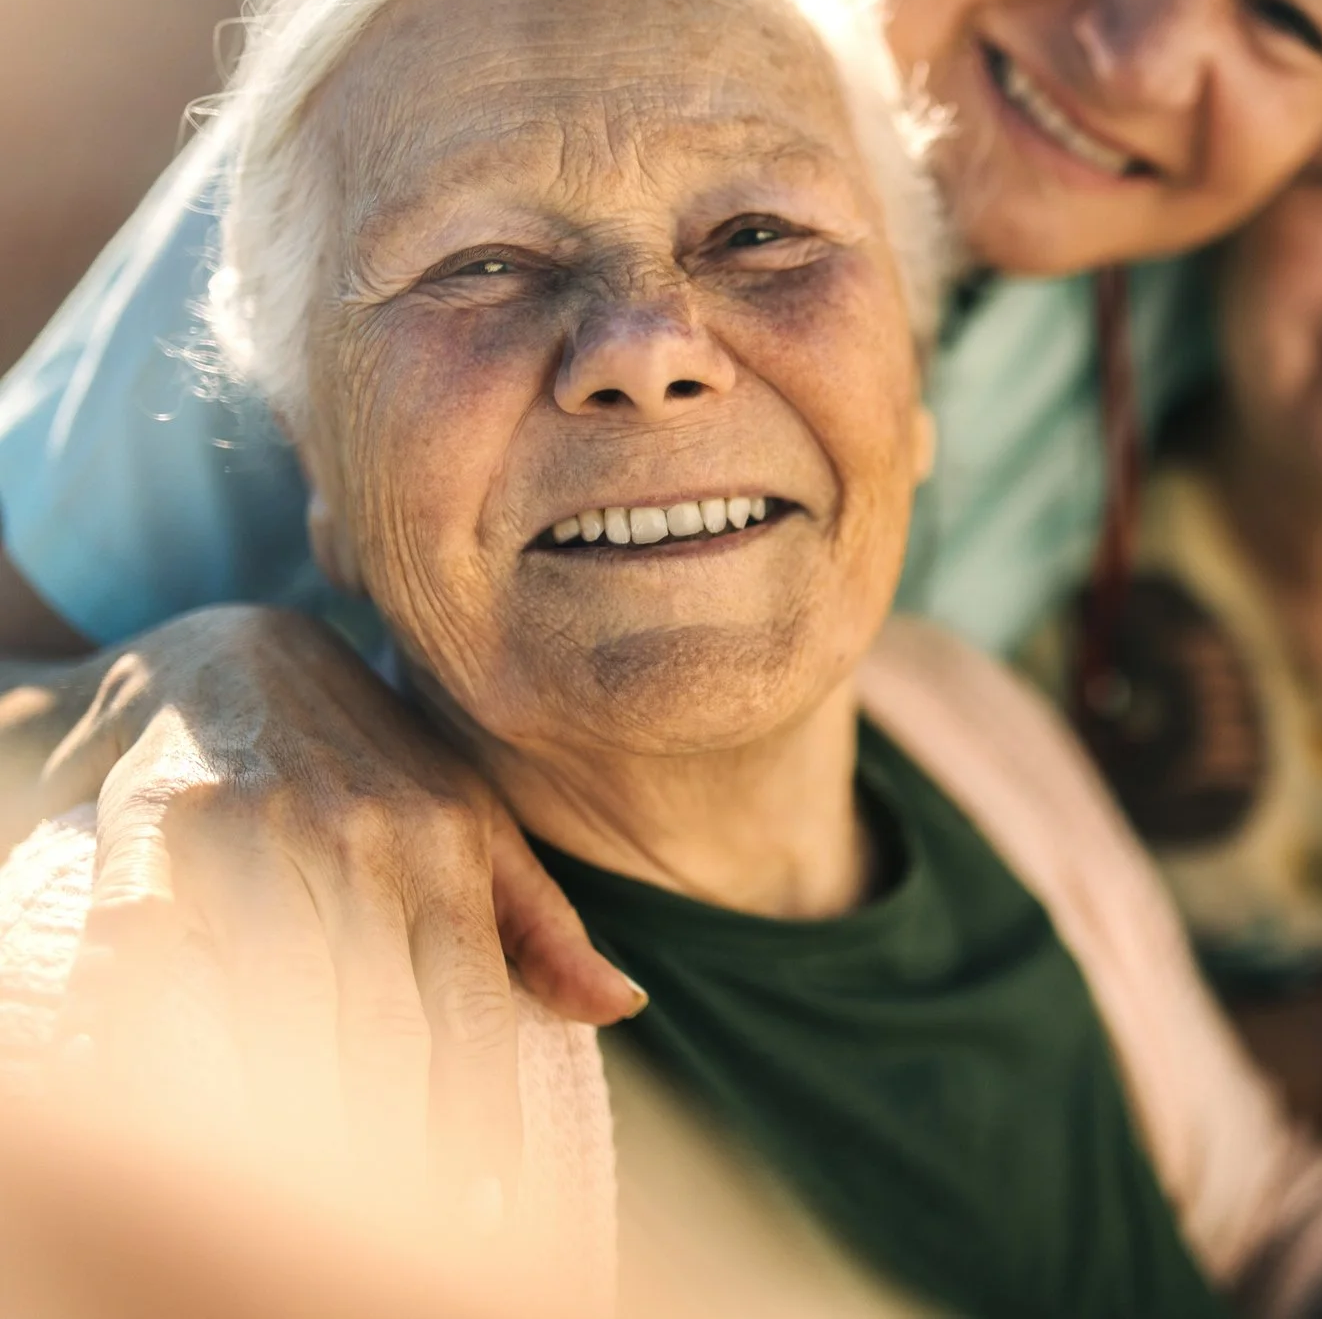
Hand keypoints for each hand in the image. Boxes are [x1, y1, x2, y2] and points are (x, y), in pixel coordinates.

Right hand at [32, 606, 643, 1204]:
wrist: (219, 651)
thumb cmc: (364, 757)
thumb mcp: (469, 818)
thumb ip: (538, 922)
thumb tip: (621, 1009)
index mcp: (447, 845)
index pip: (468, 1007)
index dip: (474, 1115)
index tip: (483, 1207)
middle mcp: (363, 835)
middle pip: (377, 1020)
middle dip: (390, 1132)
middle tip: (397, 1226)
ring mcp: (262, 826)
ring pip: (282, 994)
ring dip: (289, 1103)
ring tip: (300, 1190)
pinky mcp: (161, 820)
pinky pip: (152, 939)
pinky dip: (143, 1013)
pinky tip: (146, 1089)